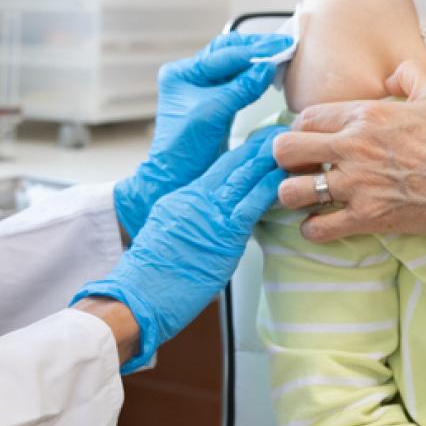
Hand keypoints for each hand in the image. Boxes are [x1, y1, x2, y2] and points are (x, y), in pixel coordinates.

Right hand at [76, 127, 286, 371]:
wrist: (137, 295)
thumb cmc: (150, 280)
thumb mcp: (166, 240)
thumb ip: (190, 227)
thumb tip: (209, 231)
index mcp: (182, 199)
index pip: (217, 170)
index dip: (240, 154)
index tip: (258, 142)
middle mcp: (194, 199)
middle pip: (231, 165)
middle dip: (256, 148)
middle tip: (280, 131)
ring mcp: (208, 215)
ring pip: (243, 179)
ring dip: (267, 160)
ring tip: (289, 144)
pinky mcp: (222, 235)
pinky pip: (251, 206)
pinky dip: (268, 189)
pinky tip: (282, 178)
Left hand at [113, 31, 290, 238]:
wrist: (176, 181)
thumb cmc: (185, 150)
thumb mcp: (212, 114)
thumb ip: (240, 88)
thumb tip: (268, 65)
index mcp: (182, 73)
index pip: (223, 52)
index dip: (254, 50)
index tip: (282, 47)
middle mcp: (191, 76)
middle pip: (229, 52)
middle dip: (258, 49)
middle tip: (287, 46)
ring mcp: (204, 89)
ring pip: (236, 65)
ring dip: (258, 60)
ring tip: (284, 56)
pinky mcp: (217, 104)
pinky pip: (239, 82)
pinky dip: (256, 77)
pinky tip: (272, 75)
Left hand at [272, 60, 425, 242]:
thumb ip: (408, 74)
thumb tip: (391, 76)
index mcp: (364, 116)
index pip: (303, 117)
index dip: (300, 127)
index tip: (309, 137)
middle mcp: (352, 149)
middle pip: (284, 150)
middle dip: (284, 157)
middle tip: (299, 164)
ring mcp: (356, 186)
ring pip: (291, 191)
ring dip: (292, 194)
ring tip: (306, 194)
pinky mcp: (367, 218)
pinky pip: (318, 228)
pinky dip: (314, 228)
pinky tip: (323, 222)